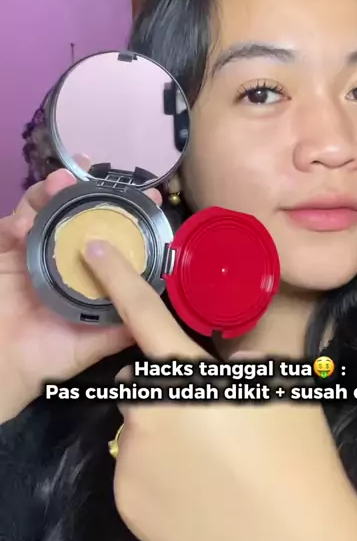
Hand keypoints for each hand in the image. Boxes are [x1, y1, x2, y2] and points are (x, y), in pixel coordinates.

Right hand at [0, 169, 162, 422]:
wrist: (0, 369)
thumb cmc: (45, 359)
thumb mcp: (93, 343)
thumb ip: (121, 325)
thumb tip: (156, 308)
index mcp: (87, 272)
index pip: (112, 234)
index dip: (129, 212)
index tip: (150, 194)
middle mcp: (63, 255)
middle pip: (77, 211)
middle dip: (86, 188)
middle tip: (93, 170)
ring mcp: (32, 250)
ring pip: (44, 208)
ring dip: (52, 190)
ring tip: (62, 181)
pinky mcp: (5, 251)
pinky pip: (11, 225)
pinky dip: (20, 218)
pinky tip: (27, 222)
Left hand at [82, 240, 342, 540]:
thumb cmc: (297, 455)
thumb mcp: (280, 384)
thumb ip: (244, 350)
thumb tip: (229, 336)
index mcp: (187, 376)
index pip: (145, 315)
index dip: (118, 278)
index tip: (93, 249)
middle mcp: (147, 411)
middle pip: (139, 384)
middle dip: (162, 391)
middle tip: (208, 420)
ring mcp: (131, 460)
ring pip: (136, 431)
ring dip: (159, 435)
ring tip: (209, 466)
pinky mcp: (126, 504)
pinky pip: (133, 474)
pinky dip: (156, 478)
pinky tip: (196, 498)